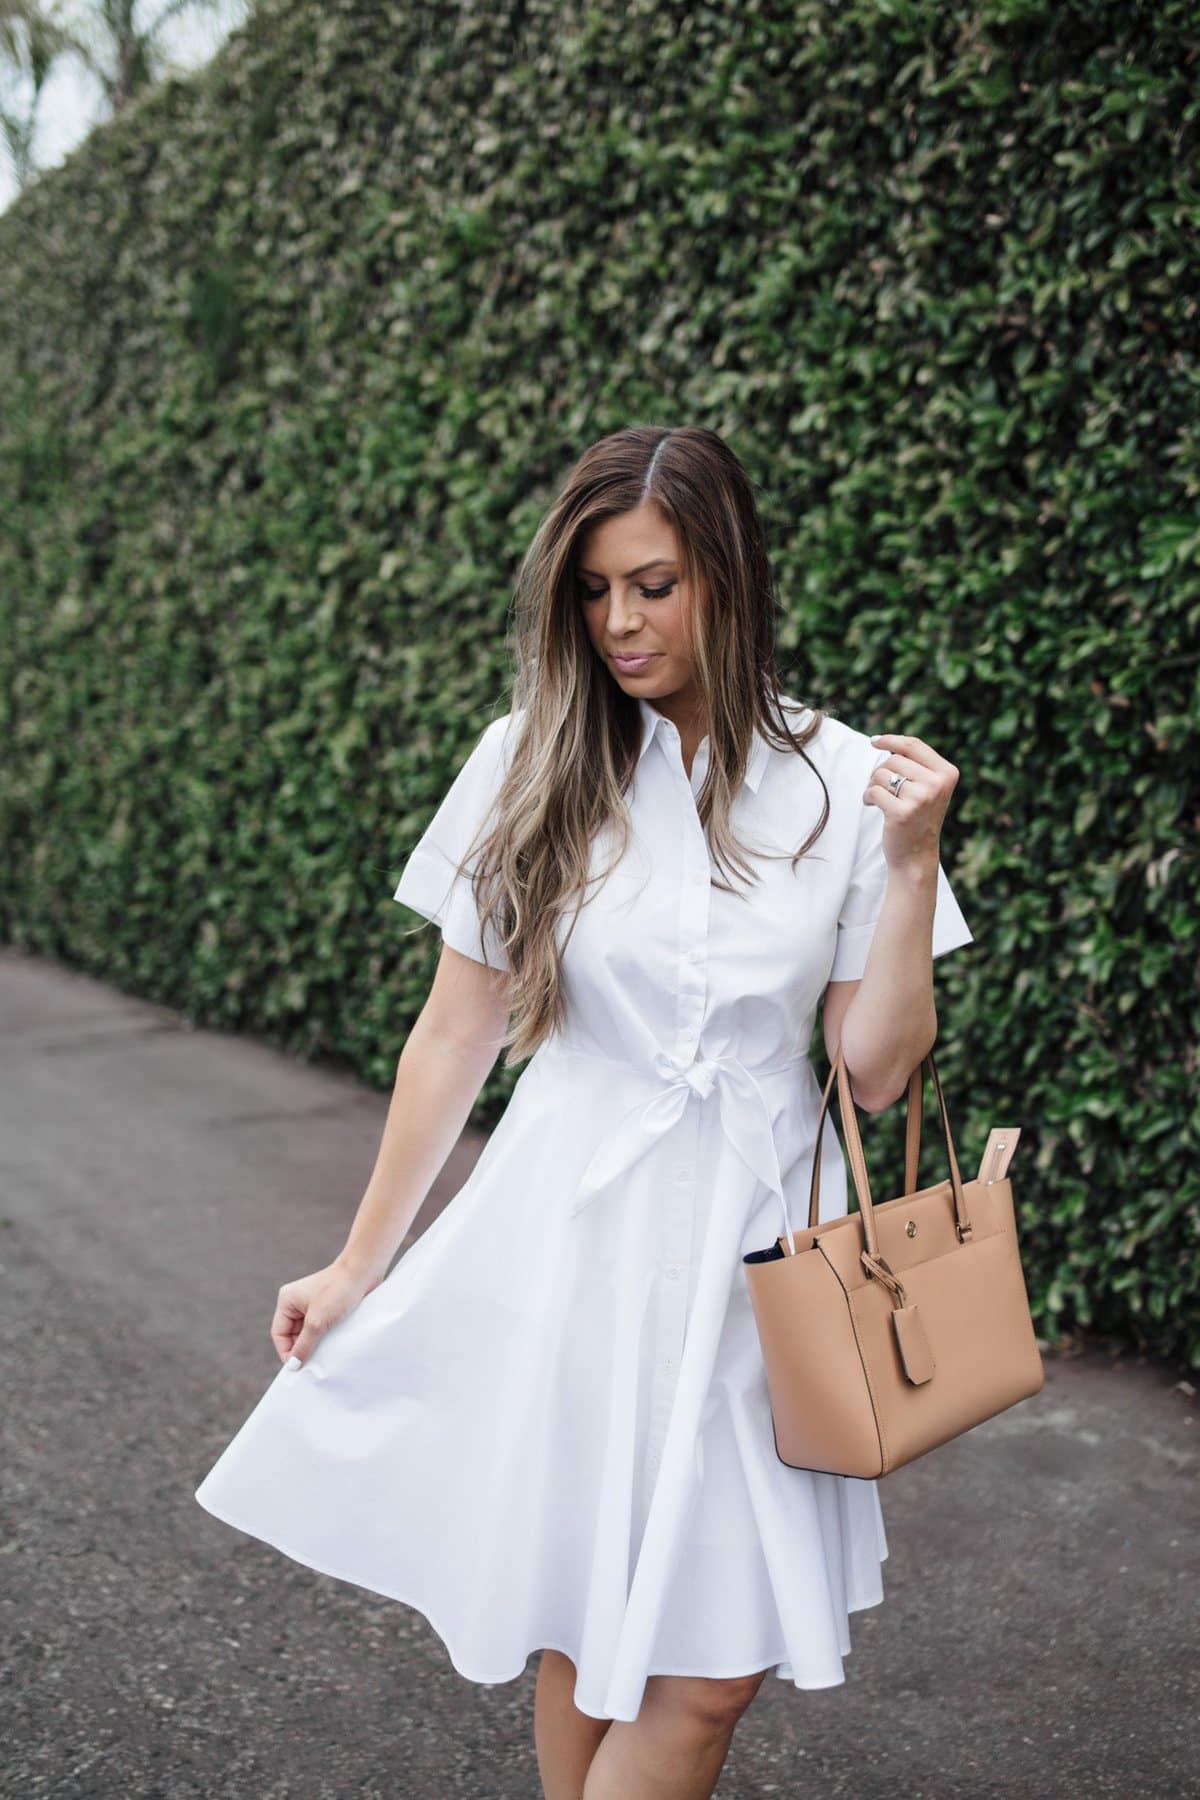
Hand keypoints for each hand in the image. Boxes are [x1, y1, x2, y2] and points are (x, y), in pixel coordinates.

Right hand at [270, 1260, 371, 1367]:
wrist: (365, 1271)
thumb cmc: (339, 1291)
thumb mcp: (318, 1322)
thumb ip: (304, 1345)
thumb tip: (293, 1366)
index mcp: (287, 1301)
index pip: (279, 1333)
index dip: (286, 1352)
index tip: (297, 1369)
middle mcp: (297, 1302)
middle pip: (292, 1334)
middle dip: (301, 1349)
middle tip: (312, 1366)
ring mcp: (312, 1304)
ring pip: (307, 1332)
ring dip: (314, 1344)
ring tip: (324, 1357)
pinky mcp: (327, 1306)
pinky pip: (320, 1327)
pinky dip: (324, 1338)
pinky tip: (332, 1347)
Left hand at [865, 733, 959, 870]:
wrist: (916, 856)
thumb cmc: (918, 818)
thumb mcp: (927, 788)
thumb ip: (915, 765)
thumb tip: (881, 740)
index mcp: (947, 773)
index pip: (913, 746)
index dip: (891, 740)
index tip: (874, 741)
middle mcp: (937, 784)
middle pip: (893, 760)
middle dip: (881, 772)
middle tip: (884, 790)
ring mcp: (921, 798)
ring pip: (881, 774)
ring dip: (873, 785)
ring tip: (881, 800)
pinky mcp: (902, 812)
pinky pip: (873, 791)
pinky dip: (867, 798)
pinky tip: (874, 807)